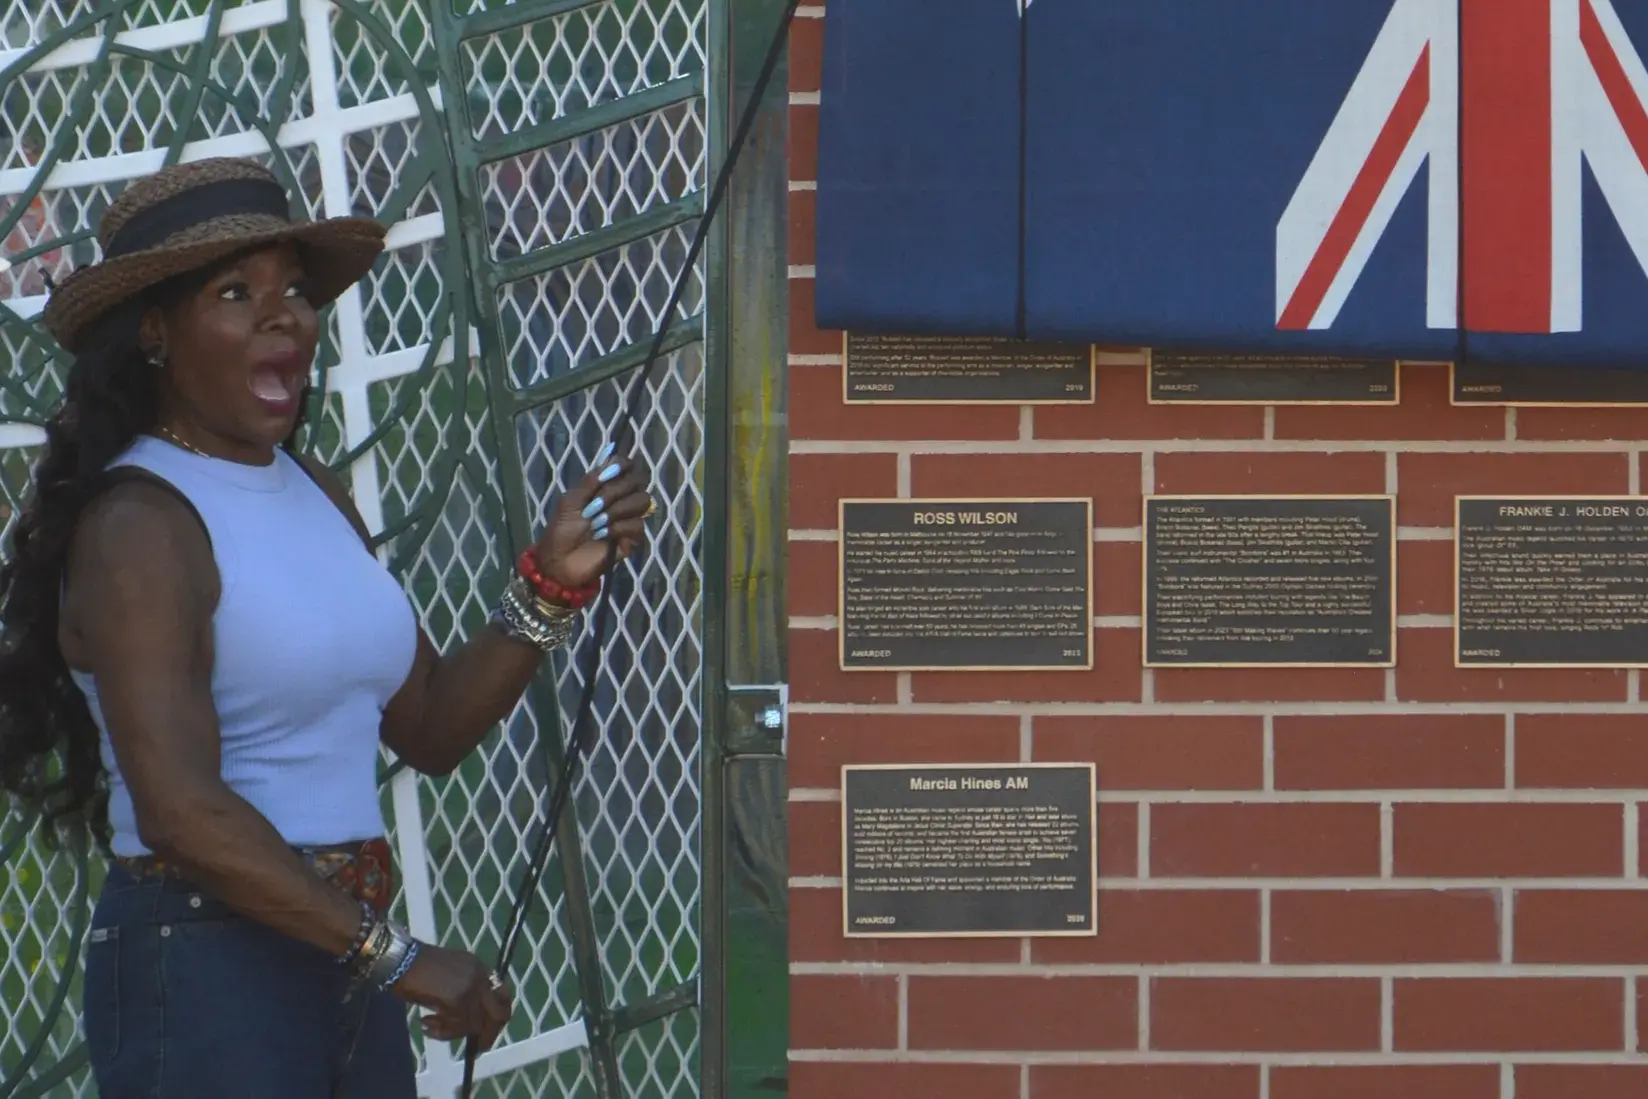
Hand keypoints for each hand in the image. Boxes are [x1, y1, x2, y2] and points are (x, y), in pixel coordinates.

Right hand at [390, 943, 512, 1048]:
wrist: (399, 959)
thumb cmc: (417, 967)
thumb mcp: (449, 975)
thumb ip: (465, 991)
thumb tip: (471, 1020)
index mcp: (479, 967)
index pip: (502, 995)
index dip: (497, 1016)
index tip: (488, 1030)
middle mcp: (479, 976)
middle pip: (498, 1014)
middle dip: (489, 1034)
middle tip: (478, 1047)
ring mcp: (470, 988)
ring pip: (474, 1025)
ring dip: (453, 1033)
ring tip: (432, 1027)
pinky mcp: (456, 1000)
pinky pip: (456, 1027)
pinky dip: (441, 1033)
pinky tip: (425, 1026)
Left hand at [533, 445, 651, 588]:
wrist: (559, 561)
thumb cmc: (561, 530)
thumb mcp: (570, 501)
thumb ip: (590, 481)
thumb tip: (611, 460)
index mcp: (605, 488)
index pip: (626, 468)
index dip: (624, 465)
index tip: (615, 469)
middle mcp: (620, 500)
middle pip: (638, 482)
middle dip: (615, 491)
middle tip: (594, 506)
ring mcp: (628, 519)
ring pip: (642, 502)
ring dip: (617, 510)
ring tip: (597, 523)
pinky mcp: (632, 540)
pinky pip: (638, 525)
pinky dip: (620, 528)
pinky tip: (605, 535)